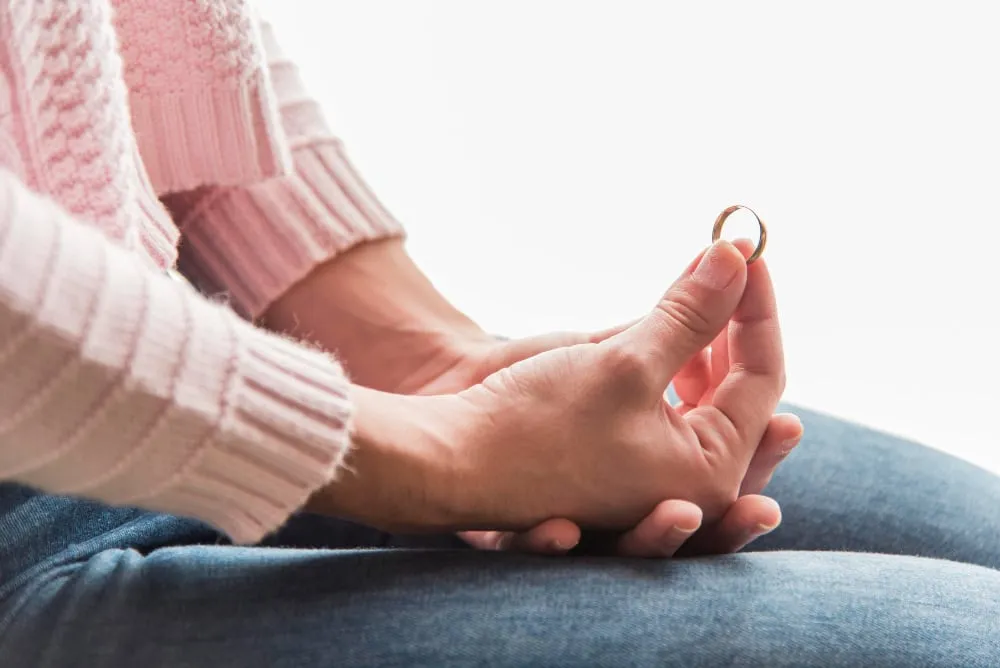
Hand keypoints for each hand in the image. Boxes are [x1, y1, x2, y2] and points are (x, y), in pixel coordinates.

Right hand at [386, 238, 786, 536]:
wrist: (449, 461)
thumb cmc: (535, 424)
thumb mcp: (624, 363)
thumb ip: (692, 311)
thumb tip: (738, 254)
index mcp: (707, 477)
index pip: (764, 381)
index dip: (758, 308)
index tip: (745, 250)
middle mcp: (688, 486)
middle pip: (739, 392)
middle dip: (734, 325)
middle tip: (723, 269)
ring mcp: (654, 476)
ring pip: (702, 398)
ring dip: (701, 342)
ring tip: (688, 293)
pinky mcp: (619, 458)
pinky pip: (666, 406)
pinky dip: (668, 364)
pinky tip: (651, 332)